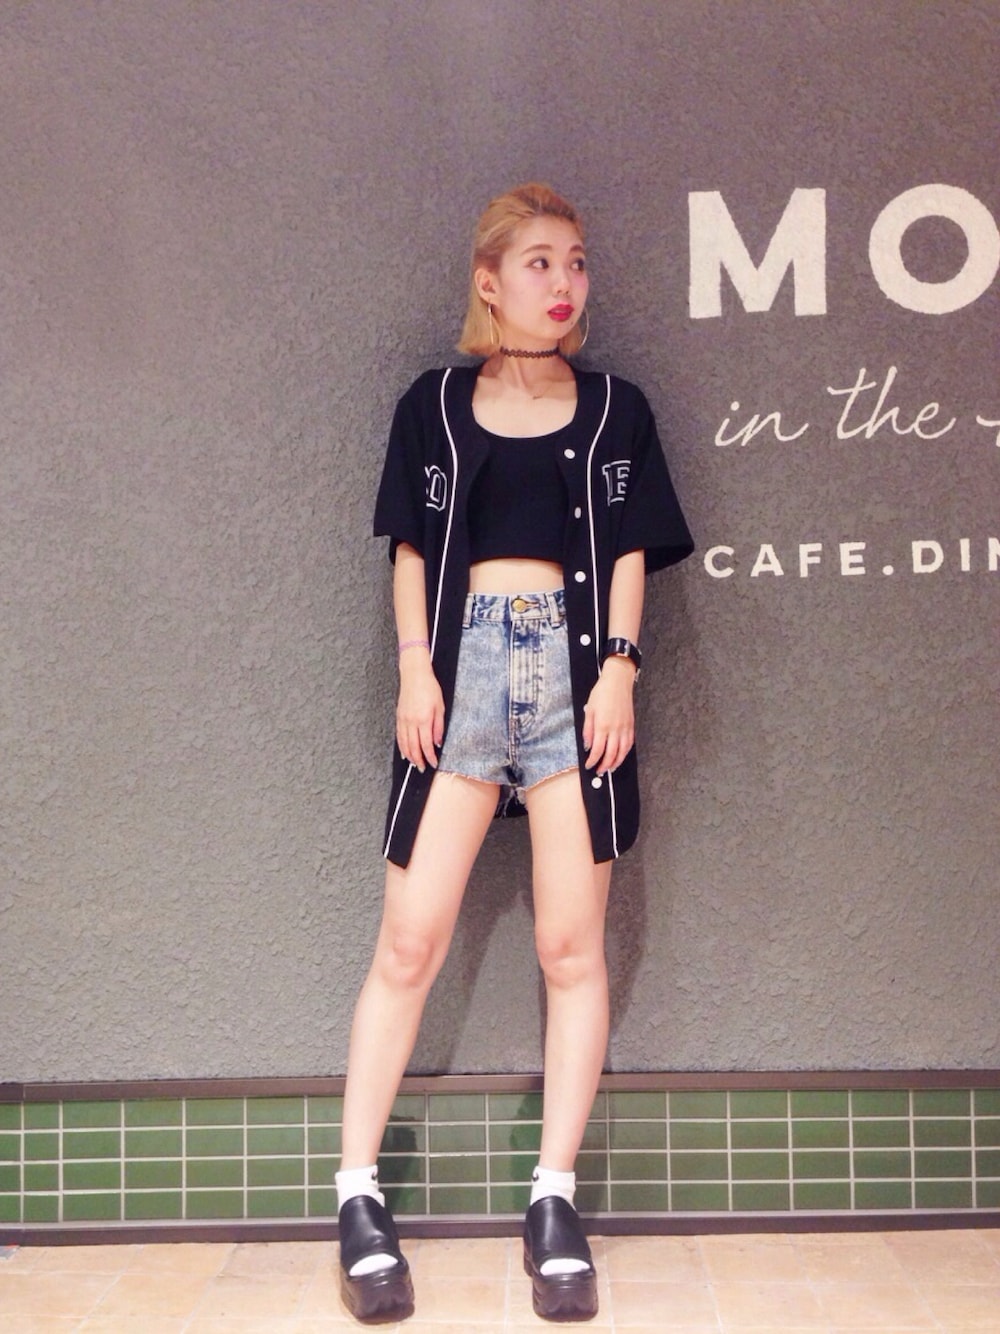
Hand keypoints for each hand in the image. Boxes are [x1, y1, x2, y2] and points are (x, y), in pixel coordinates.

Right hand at [396, 655, 444, 771]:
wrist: (414, 675)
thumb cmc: (430, 688)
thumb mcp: (440, 707)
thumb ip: (439, 726)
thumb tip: (437, 742)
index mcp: (423, 720)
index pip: (426, 745)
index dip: (430, 757)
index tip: (434, 763)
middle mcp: (411, 722)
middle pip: (413, 747)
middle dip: (419, 760)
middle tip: (423, 769)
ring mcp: (403, 720)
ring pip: (404, 744)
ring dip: (410, 756)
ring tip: (415, 764)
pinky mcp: (399, 717)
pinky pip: (399, 736)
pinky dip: (401, 746)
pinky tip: (405, 752)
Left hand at [582, 657, 635, 774]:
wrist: (618, 681)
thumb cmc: (602, 693)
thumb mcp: (589, 710)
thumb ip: (588, 729)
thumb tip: (587, 745)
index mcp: (602, 725)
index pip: (597, 750)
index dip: (593, 761)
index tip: (589, 765)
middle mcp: (615, 729)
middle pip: (611, 754)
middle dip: (604, 765)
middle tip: (599, 771)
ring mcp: (625, 728)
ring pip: (622, 751)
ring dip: (616, 762)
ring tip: (610, 768)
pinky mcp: (631, 725)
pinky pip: (629, 744)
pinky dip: (625, 753)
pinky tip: (620, 756)